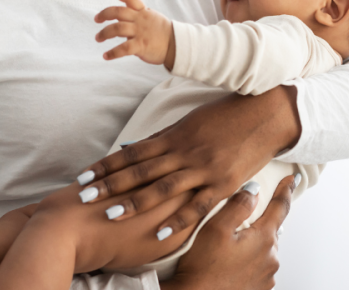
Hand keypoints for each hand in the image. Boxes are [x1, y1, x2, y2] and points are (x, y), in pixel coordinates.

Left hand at [77, 86, 300, 238]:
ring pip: (163, 188)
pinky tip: (160, 234)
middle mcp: (184, 152)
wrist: (265, 114)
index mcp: (175, 135)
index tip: (83, 177)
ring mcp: (203, 168)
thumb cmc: (226, 114)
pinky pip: (197, 206)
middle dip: (109, 185)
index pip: (132, 153)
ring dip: (135, 202)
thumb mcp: (191, 121)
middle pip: (140, 171)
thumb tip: (133, 148)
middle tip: (83, 197)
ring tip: (110, 215)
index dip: (105, 165)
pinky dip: (178, 221)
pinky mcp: (223, 183)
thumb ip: (164, 138)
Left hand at [94, 0, 174, 65]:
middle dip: (104, 14)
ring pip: (117, 29)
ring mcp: (140, 32)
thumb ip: (137, 16)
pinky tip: (106, 56)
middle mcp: (140, 20)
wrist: (177, 45)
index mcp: (143, 12)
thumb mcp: (152, 17)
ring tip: (98, 38)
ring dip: (104, 33)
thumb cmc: (163, 33)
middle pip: (118, 12)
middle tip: (96, 19)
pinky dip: (112, 53)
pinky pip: (123, 49)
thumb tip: (120, 18)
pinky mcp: (141, 46)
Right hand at [162, 176, 295, 289]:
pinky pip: (258, 267)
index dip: (286, 190)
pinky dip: (249, 261)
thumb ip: (238, 205)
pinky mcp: (259, 289)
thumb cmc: (203, 268)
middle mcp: (271, 259)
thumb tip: (254, 190)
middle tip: (240, 221)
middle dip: (260, 222)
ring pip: (263, 250)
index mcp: (264, 239)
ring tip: (230, 246)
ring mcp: (267, 276)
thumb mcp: (216, 228)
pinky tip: (231, 263)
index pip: (280, 207)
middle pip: (270, 230)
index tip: (292, 179)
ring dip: (253, 243)